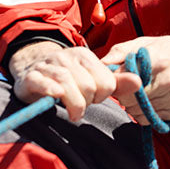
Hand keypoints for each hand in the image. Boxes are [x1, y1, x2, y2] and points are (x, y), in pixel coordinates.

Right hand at [9, 42, 141, 122]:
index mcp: (84, 55)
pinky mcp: (31, 77)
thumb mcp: (91, 77)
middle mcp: (66, 57)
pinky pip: (43, 83)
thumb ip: (116, 82)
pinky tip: (56, 98)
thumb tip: (139, 81)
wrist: (30, 70)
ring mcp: (48, 66)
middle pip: (88, 86)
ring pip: (67, 86)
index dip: (103, 95)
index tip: (94, 98)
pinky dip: (51, 91)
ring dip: (73, 105)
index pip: (105, 81)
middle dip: (87, 102)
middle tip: (81, 106)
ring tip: (73, 113)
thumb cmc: (67, 78)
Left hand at [102, 35, 169, 124]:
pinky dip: (148, 113)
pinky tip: (153, 100)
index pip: (124, 83)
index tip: (119, 81)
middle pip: (130, 101)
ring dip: (135, 107)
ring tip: (142, 93)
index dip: (118, 84)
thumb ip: (120, 52)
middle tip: (129, 88)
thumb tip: (99, 65)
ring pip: (140, 114)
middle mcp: (168, 81)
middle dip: (125, 97)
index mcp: (157, 60)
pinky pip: (153, 120)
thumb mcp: (145, 43)